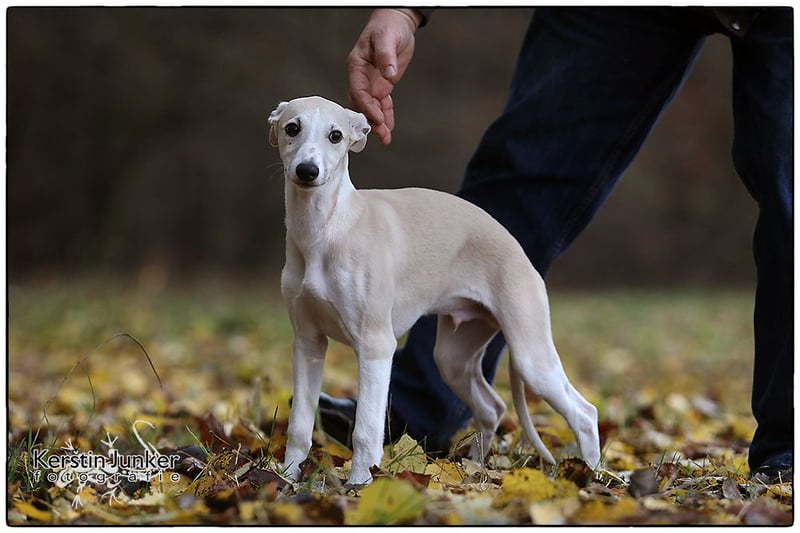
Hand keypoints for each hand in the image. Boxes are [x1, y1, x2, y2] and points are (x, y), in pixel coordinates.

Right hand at [347, 9, 419, 143]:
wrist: (396, 22)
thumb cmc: (387, 26)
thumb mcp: (386, 38)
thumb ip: (385, 56)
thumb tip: (388, 73)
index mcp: (357, 66)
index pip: (358, 91)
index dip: (367, 106)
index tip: (377, 118)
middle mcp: (362, 77)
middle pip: (362, 104)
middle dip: (370, 121)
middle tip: (380, 135)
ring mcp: (372, 82)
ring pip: (372, 107)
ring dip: (378, 123)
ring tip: (385, 137)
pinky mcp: (382, 85)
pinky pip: (382, 104)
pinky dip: (386, 116)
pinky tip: (388, 128)